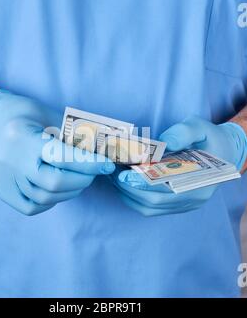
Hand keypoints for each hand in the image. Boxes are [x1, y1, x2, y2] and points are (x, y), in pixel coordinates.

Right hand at [0, 89, 114, 214]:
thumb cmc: (29, 116)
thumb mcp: (52, 118)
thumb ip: (73, 138)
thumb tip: (99, 157)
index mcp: (22, 137)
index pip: (61, 157)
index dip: (89, 164)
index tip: (107, 165)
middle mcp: (10, 161)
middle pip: (54, 183)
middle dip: (82, 179)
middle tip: (94, 172)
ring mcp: (3, 179)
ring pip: (45, 198)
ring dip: (70, 191)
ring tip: (79, 179)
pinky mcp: (2, 191)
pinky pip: (32, 206)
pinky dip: (52, 201)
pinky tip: (58, 188)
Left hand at [112, 116, 246, 216]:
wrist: (223, 152)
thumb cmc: (210, 140)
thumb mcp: (200, 128)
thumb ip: (184, 132)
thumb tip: (164, 142)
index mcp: (199, 183)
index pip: (166, 191)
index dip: (143, 185)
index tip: (123, 175)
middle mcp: (190, 199)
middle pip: (152, 203)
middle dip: (129, 189)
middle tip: (112, 173)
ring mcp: (182, 205)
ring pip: (148, 208)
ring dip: (127, 194)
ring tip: (114, 176)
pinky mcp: (174, 204)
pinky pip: (149, 207)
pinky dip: (133, 197)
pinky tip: (124, 182)